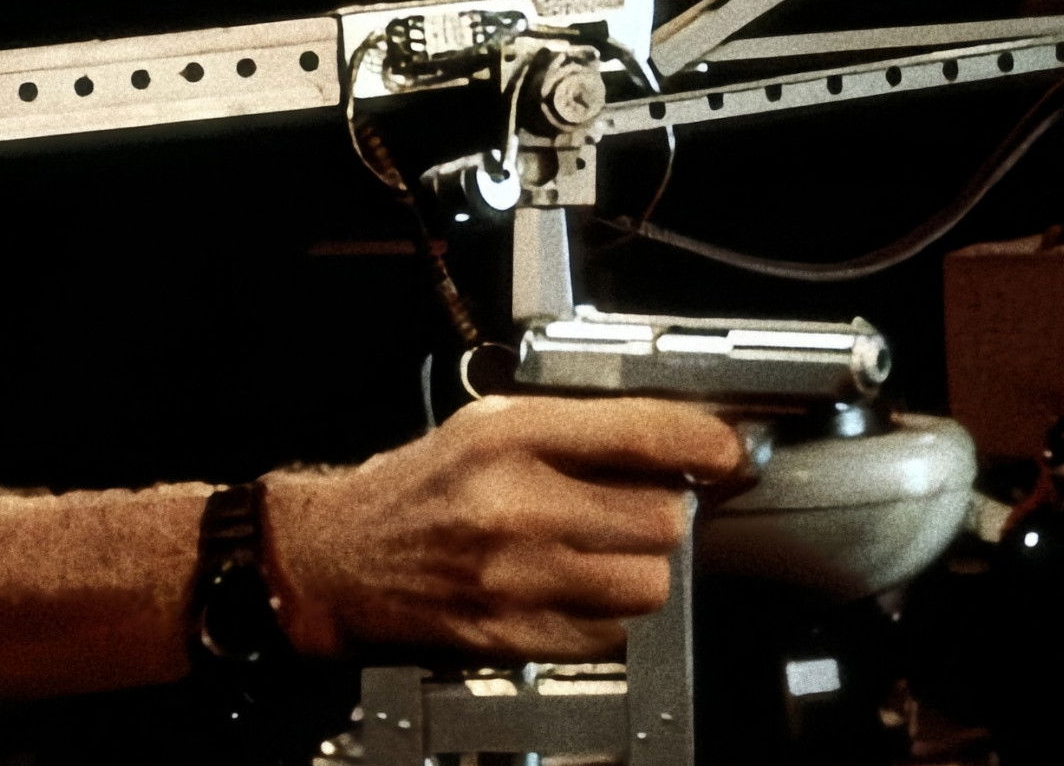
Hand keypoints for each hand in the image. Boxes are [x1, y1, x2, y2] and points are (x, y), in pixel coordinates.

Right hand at [263, 395, 745, 661]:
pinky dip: (606, 618)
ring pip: (648, 583)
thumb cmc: (415, 492)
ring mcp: (516, 575)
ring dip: (639, 572)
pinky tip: (571, 593)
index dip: (704, 443)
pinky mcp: (515, 633)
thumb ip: (574, 431)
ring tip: (601, 557)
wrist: (338, 558)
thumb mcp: (485, 429)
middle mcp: (514, 502)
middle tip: (633, 512)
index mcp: (508, 435)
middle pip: (661, 517)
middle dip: (659, 515)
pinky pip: (611, 634)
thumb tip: (672, 445)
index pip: (643, 432)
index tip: (726, 453)